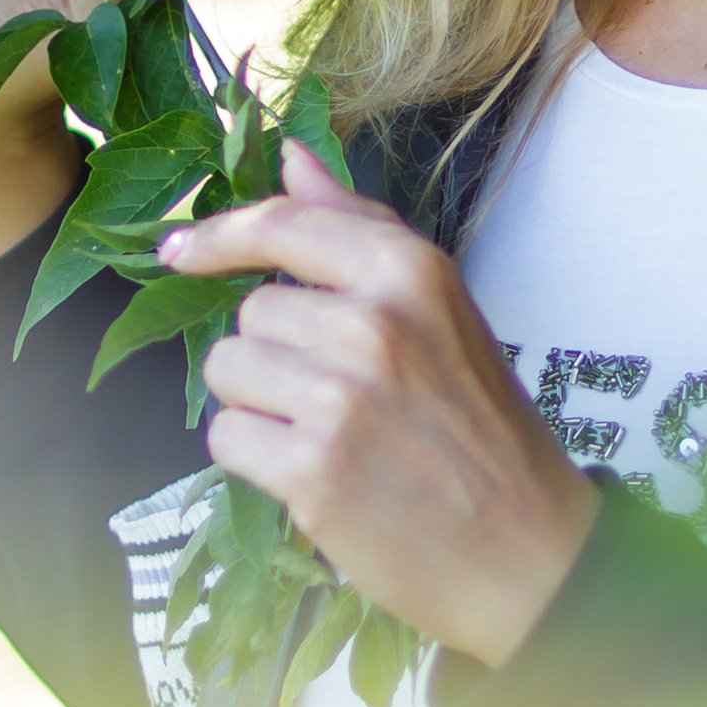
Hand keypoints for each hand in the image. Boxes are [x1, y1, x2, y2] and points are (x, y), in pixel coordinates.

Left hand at [159, 147, 599, 668]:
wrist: (526, 551)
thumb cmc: (479, 425)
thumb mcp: (440, 308)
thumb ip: (361, 228)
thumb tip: (291, 155)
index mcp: (411, 271)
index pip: (283, 226)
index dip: (219, 237)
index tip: (180, 252)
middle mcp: (374, 325)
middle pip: (250, 314)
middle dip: (274, 355)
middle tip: (340, 398)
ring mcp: (342, 398)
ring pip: (228, 372)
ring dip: (258, 406)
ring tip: (327, 434)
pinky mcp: (312, 470)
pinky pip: (227, 437)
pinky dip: (256, 460)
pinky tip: (313, 474)